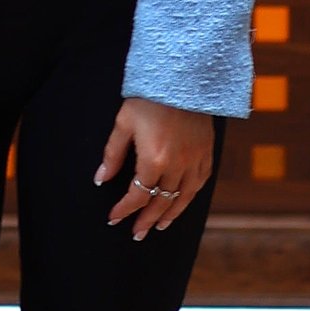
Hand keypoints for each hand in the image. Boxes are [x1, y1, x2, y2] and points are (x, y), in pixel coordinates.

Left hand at [95, 96, 214, 241]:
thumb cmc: (148, 98)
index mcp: (153, 159)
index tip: (114, 218)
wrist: (182, 77)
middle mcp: (177, 165)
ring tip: (159, 226)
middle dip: (146, 219)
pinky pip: (201, 182)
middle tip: (137, 233)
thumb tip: (101, 179)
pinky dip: (190, 196)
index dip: (124, 209)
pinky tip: (182, 202)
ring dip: (170, 214)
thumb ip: (113, 155)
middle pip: (160, 202)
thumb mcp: (123, 123)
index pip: (137, 195)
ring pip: (183, 197)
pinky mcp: (207, 152)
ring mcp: (195, 160)